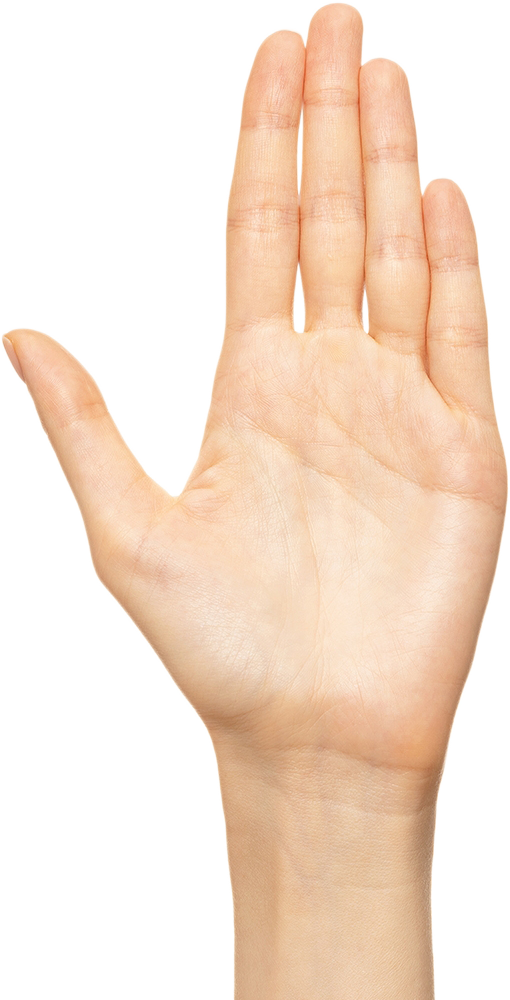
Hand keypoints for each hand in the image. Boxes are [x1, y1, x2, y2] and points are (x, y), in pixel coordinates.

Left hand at [4, 4, 505, 785]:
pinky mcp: (462, 452)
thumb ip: (84, 427)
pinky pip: (462, 337)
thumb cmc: (223, 653)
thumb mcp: (130, 533)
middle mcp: (324, 385)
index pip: (257, 237)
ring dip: (392, 167)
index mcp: (249, 392)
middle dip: (332, 122)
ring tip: (385, 75)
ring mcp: (398, 411)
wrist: (317, 734)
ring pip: (398, 259)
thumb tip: (19, 331)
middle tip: (335, 22)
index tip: (271, 57)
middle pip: (331, 224)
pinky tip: (444, 194)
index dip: (263, 146)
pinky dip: (456, 264)